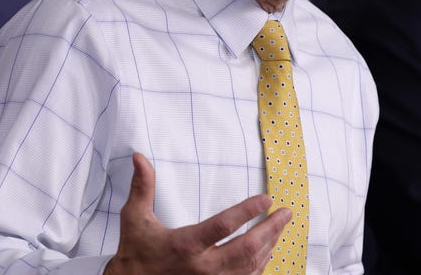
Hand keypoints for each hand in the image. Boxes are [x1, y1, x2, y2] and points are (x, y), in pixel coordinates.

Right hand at [104, 153, 290, 274]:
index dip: (247, 212)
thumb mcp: (134, 218)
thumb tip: (139, 157)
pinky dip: (260, 265)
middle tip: (286, 213)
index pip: (223, 226)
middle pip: (246, 249)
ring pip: (250, 266)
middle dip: (271, 229)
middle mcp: (202, 268)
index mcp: (185, 245)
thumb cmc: (135, 252)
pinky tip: (267, 251)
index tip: (266, 199)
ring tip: (280, 227)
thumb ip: (142, 186)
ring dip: (269, 246)